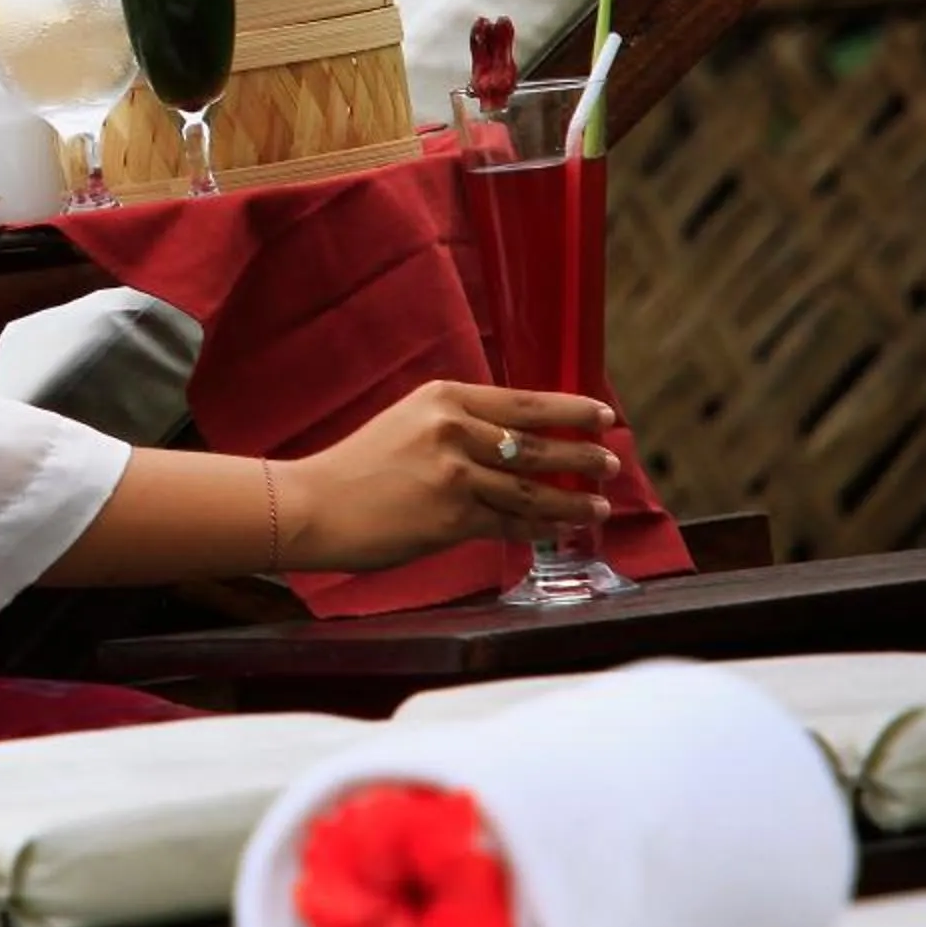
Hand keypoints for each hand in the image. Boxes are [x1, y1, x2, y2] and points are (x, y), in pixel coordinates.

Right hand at [278, 381, 617, 572]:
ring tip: (599, 502)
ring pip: (531, 489)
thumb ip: (456, 426)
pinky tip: (562, 528)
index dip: (570, 409)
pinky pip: (511, 524)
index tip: (602, 414)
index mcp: (443, 397)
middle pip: (536, 444)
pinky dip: (542, 528)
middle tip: (611, 461)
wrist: (313, 504)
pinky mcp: (452, 518)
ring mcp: (455, 475)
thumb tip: (513, 441)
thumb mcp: (407, 423)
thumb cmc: (356, 467)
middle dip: (581, 454)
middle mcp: (453, 430)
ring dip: (572, 498)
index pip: (523, 402)